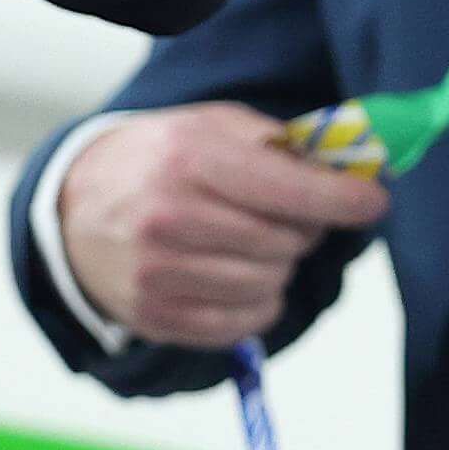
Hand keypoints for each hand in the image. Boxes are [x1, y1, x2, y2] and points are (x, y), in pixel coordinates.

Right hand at [57, 103, 390, 347]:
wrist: (74, 205)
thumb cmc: (162, 159)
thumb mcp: (214, 126)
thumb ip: (283, 145)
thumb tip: (354, 172)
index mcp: (188, 159)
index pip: (290, 189)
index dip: (343, 199)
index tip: (373, 202)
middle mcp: (167, 217)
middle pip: (286, 242)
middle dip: (304, 230)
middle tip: (287, 217)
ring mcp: (155, 272)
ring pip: (270, 284)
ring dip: (279, 266)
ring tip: (254, 244)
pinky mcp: (153, 316)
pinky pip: (243, 323)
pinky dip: (258, 303)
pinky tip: (239, 276)